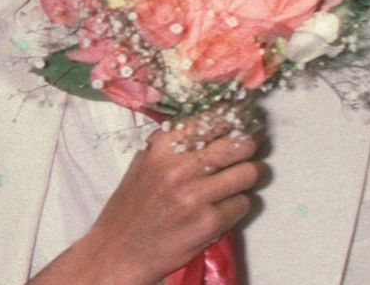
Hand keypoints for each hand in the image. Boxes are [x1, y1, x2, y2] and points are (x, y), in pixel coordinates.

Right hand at [32, 115, 262, 284]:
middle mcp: (180, 166)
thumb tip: (215, 123)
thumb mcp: (145, 161)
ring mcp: (196, 195)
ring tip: (238, 181)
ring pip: (249, 172)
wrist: (119, 251)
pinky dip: (237, 205)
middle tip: (248, 152)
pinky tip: (222, 207)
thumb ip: (175, 142)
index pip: (216, 118)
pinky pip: (243, 203)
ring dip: (249, 177)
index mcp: (164, 144)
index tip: (243, 121)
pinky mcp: (209, 222)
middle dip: (249, 147)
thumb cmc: (132, 206)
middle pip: (241, 143)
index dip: (235, 119)